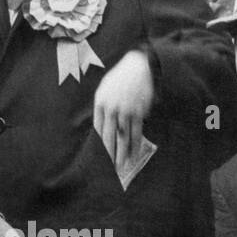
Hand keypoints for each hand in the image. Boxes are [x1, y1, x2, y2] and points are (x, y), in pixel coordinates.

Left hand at [93, 49, 153, 166]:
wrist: (139, 67)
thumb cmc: (120, 78)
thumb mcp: (105, 89)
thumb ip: (103, 106)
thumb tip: (103, 125)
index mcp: (100, 103)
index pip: (98, 129)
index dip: (100, 144)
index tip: (99, 157)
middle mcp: (111, 109)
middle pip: (109, 136)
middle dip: (109, 154)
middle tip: (109, 169)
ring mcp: (125, 111)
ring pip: (123, 138)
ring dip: (122, 154)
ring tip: (121, 167)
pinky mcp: (138, 112)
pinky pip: (136, 133)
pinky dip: (135, 146)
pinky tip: (133, 156)